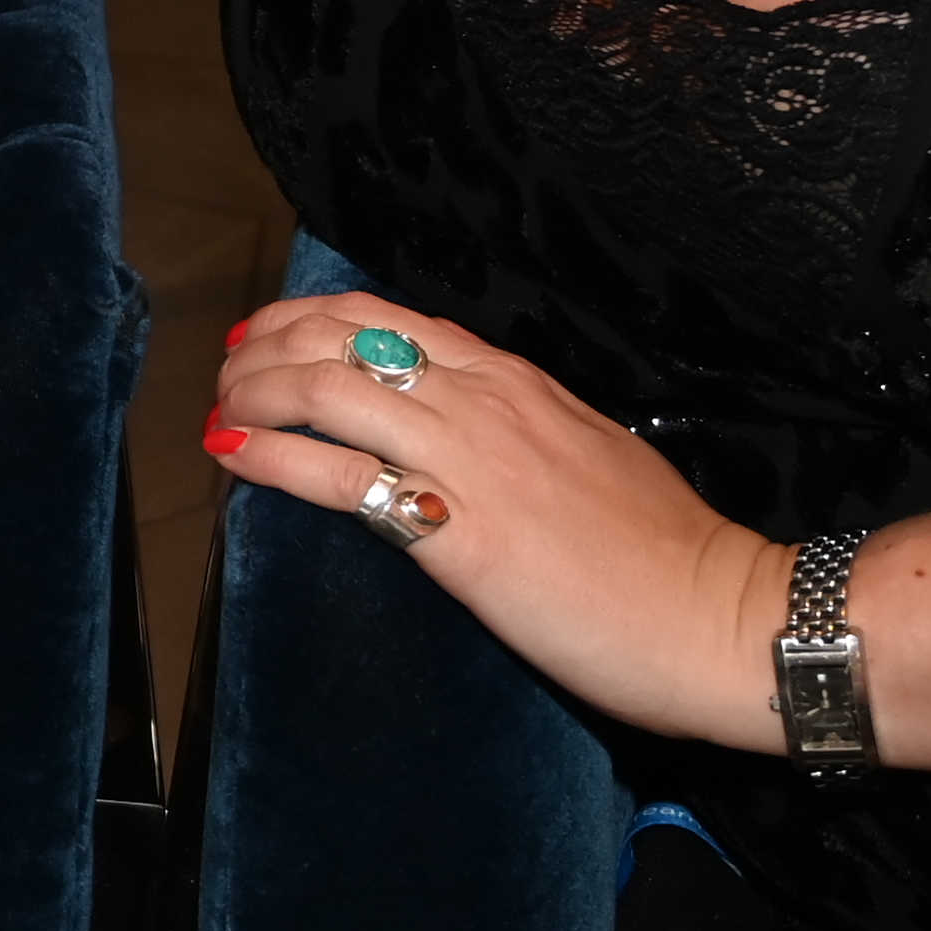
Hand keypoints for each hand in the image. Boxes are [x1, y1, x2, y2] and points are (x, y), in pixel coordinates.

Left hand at [209, 291, 783, 748]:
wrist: (711, 613)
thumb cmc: (663, 552)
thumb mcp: (588, 453)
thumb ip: (520, 431)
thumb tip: (467, 439)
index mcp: (514, 379)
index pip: (390, 318)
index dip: (312, 317)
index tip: (269, 334)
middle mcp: (483, 398)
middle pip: (343, 336)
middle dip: (268, 344)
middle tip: (228, 372)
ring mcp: (467, 456)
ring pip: (328, 387)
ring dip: (254, 392)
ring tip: (220, 410)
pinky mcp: (454, 527)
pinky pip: (339, 474)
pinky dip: (271, 454)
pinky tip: (232, 452)